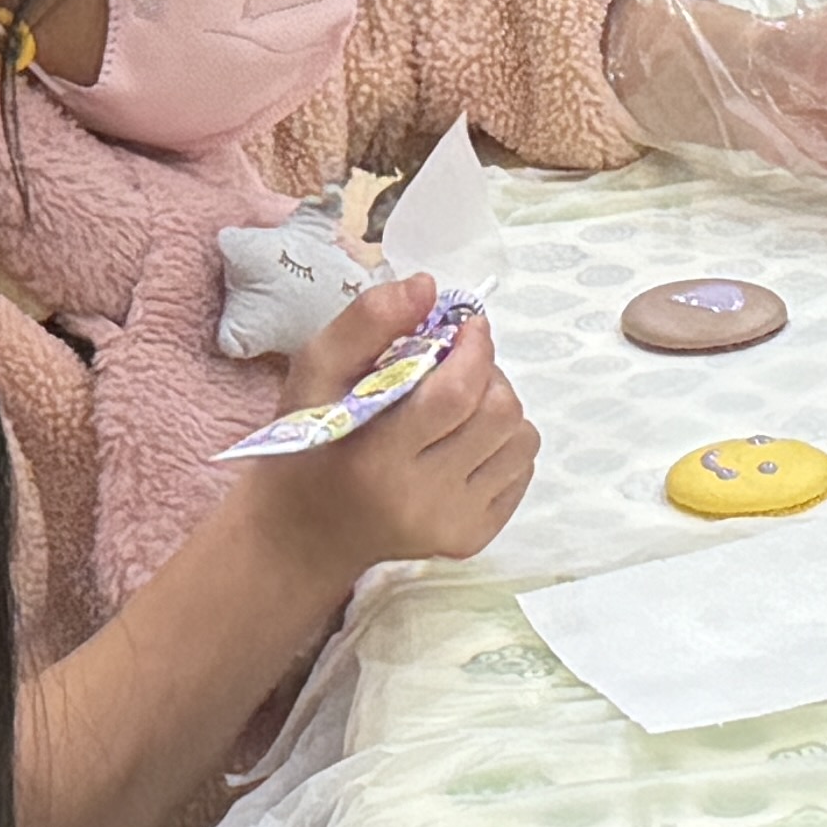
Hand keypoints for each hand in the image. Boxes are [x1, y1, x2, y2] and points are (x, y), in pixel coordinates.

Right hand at [256, 273, 538, 573]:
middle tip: (459, 363)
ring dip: (500, 407)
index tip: (468, 326)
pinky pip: (521, 471)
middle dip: (488, 374)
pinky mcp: (475, 539)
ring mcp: (454, 525)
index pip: (455, 395)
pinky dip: (503, 444)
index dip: (474, 349)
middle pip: (499, 415)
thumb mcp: (315, 372)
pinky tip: (463, 441)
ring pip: (521, 441)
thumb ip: (367, 322)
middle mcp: (422, 502)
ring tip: (461, 404)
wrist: (305, 531)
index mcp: (375, 461)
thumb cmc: (308, 442)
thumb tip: (428, 286)